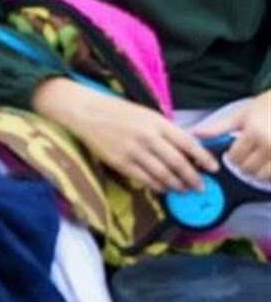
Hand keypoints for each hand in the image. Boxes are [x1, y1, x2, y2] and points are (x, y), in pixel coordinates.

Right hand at [33, 78, 218, 192]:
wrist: (87, 111)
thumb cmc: (118, 111)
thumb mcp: (145, 113)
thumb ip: (165, 130)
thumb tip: (186, 150)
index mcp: (156, 121)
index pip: (187, 142)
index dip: (203, 158)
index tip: (214, 168)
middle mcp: (147, 136)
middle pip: (178, 163)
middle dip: (193, 178)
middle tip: (201, 187)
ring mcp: (134, 150)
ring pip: (163, 175)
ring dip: (177, 185)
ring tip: (184, 190)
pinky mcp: (121, 162)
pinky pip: (146, 179)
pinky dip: (158, 186)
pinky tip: (163, 188)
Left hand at [195, 91, 270, 181]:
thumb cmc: (260, 108)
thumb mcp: (238, 115)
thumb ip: (217, 128)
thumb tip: (194, 133)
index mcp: (253, 132)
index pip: (235, 157)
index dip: (231, 156)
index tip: (233, 151)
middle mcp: (268, 145)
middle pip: (247, 168)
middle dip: (242, 165)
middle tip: (243, 155)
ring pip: (261, 176)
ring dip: (254, 172)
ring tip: (254, 159)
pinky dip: (267, 174)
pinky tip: (264, 163)